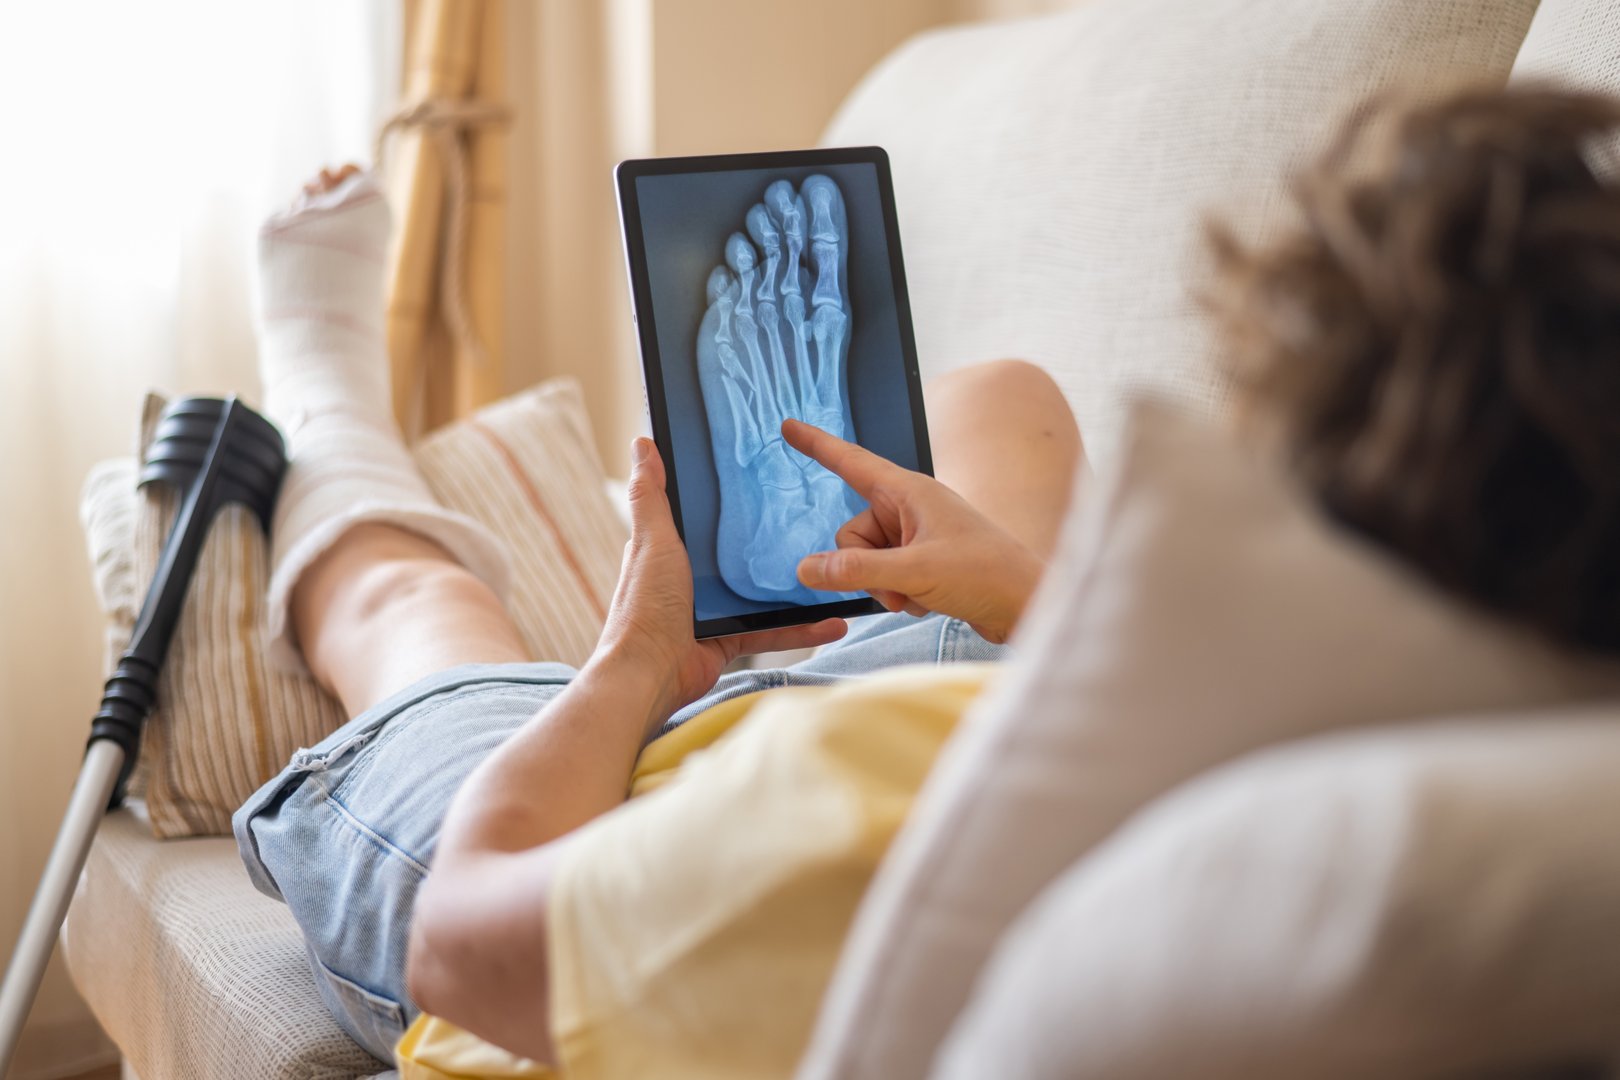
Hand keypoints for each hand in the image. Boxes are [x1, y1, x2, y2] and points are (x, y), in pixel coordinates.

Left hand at [597, 437, 846, 722]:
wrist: (649, 675)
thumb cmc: (646, 607)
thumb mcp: (653, 541)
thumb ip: (651, 496)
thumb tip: (643, 444)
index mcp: (670, 549)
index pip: (703, 517)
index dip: (729, 500)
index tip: (765, 481)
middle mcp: (690, 577)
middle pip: (737, 553)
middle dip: (771, 543)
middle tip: (813, 520)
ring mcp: (710, 609)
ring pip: (761, 593)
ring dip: (795, 587)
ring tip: (832, 571)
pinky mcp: (728, 639)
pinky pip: (770, 630)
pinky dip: (800, 628)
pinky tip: (832, 622)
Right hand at [783, 419, 1043, 643]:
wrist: (1027, 604)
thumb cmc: (985, 575)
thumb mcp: (914, 572)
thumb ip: (857, 570)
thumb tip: (806, 569)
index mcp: (910, 491)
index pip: (852, 462)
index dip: (817, 445)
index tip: (788, 426)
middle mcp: (911, 508)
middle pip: (850, 531)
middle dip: (861, 566)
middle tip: (897, 586)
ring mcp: (917, 536)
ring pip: (865, 558)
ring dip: (881, 584)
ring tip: (916, 596)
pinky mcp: (924, 561)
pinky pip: (885, 574)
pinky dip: (898, 592)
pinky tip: (926, 602)